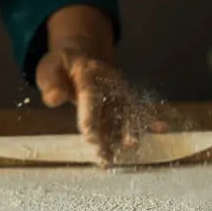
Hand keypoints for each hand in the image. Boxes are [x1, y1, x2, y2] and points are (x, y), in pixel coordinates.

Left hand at [35, 6, 166, 165]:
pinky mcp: (126, 98)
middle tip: (105, 156)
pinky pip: (138, 110)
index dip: (91, 117)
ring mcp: (120, 90)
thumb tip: (53, 98)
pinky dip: (149, 120)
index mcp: (88, 73)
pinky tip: (161, 129)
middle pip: (110, 110)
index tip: (89, 138)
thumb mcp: (49, 69)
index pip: (90, 96)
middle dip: (109, 134)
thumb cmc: (62, 66)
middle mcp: (109, 81)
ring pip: (125, 113)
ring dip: (127, 133)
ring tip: (128, 150)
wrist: (82, 54)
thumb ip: (50, 83)